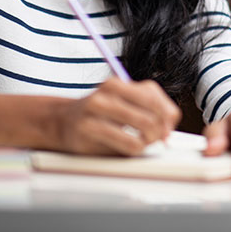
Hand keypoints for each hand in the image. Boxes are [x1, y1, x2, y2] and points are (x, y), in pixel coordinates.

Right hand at [49, 78, 180, 155]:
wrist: (62, 122)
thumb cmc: (99, 116)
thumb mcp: (123, 105)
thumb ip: (148, 110)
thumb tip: (167, 129)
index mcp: (118, 83)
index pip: (154, 96)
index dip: (167, 115)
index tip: (165, 127)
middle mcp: (108, 91)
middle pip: (152, 111)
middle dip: (159, 130)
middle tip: (154, 139)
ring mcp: (96, 108)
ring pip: (144, 126)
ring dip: (149, 140)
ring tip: (141, 143)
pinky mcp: (89, 128)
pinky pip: (128, 142)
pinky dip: (136, 148)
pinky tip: (128, 147)